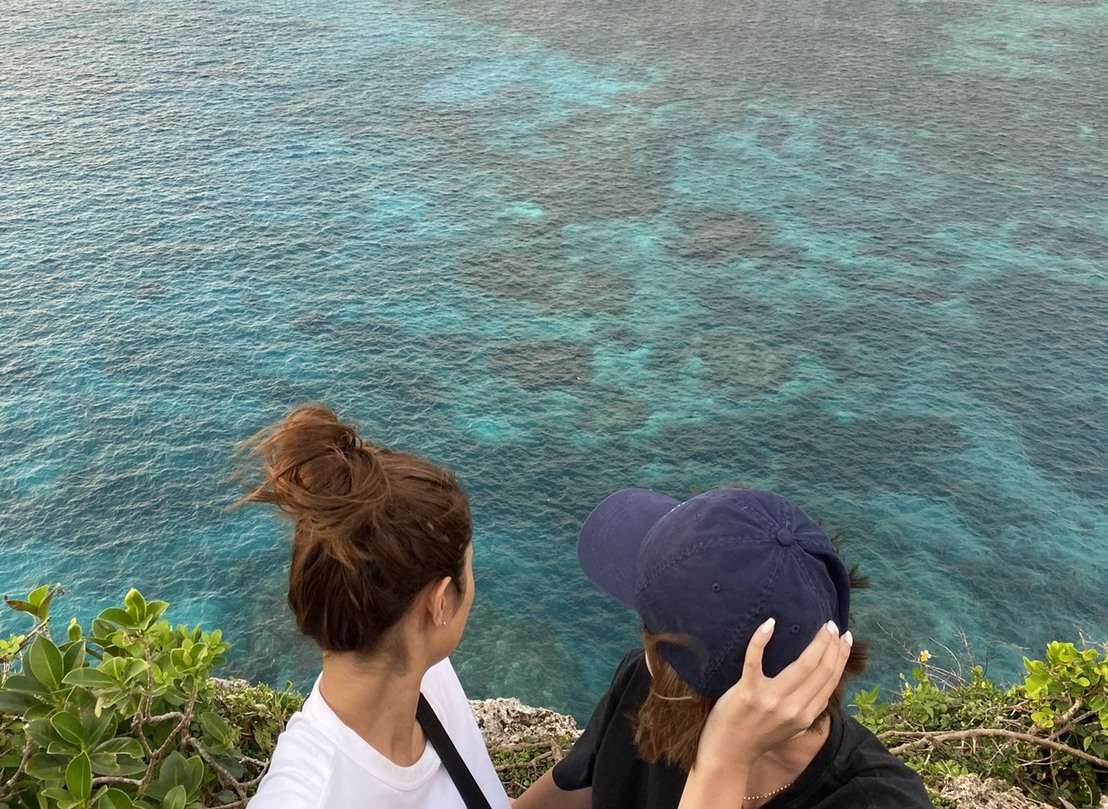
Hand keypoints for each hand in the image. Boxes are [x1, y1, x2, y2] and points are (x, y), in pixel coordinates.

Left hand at [695, 618, 852, 770]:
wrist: (729, 753)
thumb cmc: (758, 736)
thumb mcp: (792, 727)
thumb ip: (807, 708)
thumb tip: (822, 685)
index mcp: (805, 715)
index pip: (830, 681)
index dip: (840, 657)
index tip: (844, 639)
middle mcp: (792, 708)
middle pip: (820, 670)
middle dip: (831, 645)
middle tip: (832, 626)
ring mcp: (770, 700)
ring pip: (801, 665)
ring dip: (815, 642)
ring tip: (820, 626)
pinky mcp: (746, 692)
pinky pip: (754, 660)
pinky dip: (761, 640)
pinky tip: (770, 624)